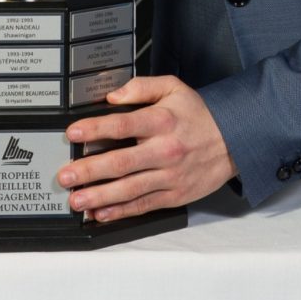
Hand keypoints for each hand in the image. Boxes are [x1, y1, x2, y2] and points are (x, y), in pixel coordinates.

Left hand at [58, 75, 236, 221]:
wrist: (234, 140)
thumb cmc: (199, 114)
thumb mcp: (173, 88)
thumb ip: (141, 87)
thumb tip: (114, 95)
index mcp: (162, 120)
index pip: (122, 125)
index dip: (95, 129)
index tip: (74, 133)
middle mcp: (164, 149)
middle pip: (121, 162)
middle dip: (89, 170)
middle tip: (66, 175)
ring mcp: (169, 175)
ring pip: (129, 189)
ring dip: (99, 195)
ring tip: (76, 199)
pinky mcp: (174, 195)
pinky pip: (143, 205)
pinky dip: (120, 211)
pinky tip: (101, 212)